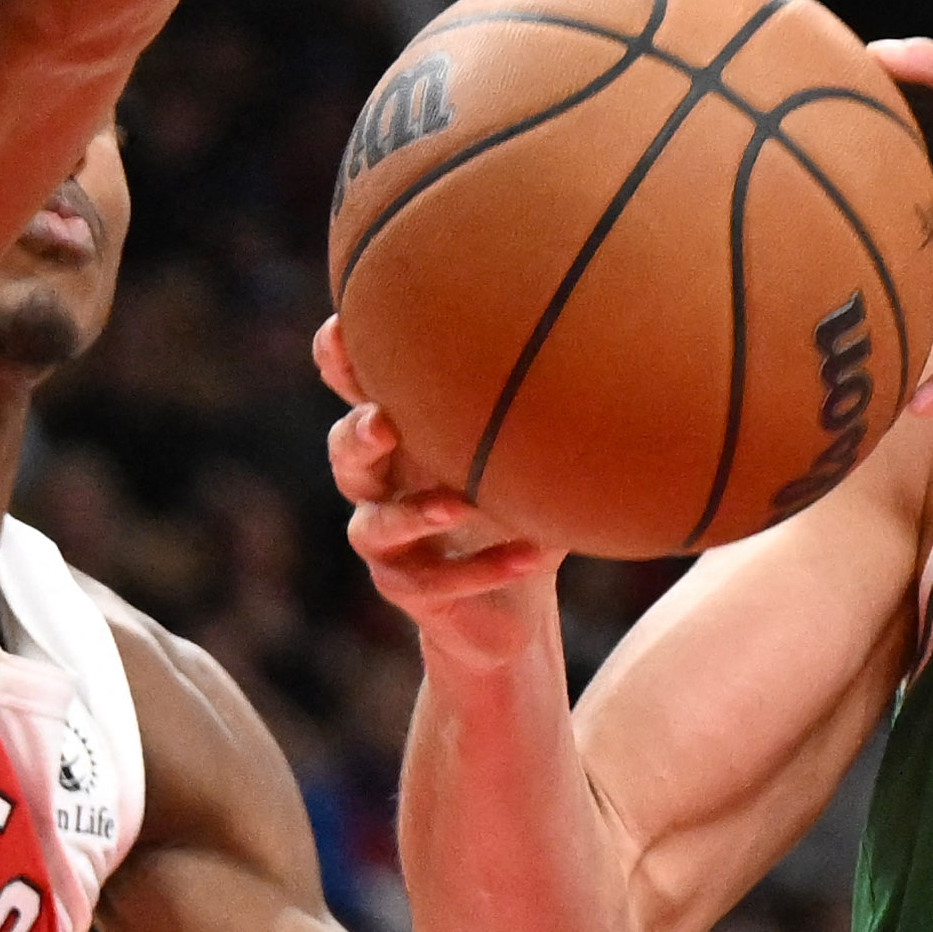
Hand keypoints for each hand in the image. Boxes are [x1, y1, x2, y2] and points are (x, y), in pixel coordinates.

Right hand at [317, 317, 557, 657]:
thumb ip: (535, 409)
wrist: (511, 603)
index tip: (344, 327)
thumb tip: (593, 346)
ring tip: (457, 507)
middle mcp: (379, 483)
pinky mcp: (406, 589)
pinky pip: (436, 580)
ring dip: (415, 513)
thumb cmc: (515, 505)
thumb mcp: (525, 454)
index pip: (354, 389)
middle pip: (345, 452)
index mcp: (401, 435)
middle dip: (359, 434)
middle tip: (383, 422)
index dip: (339, 361)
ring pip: (375, 526)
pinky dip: (485, 568)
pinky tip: (533, 556)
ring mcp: (385, 541)